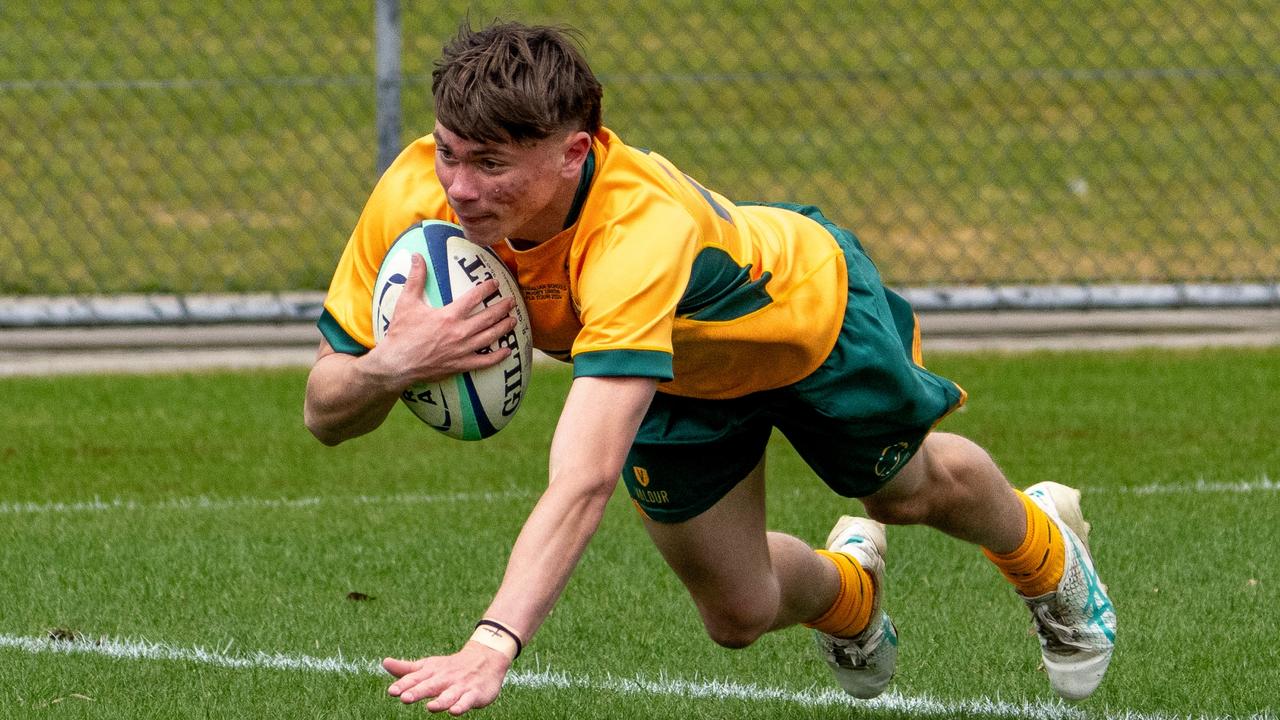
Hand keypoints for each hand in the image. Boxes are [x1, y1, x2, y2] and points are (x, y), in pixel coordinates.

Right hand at [370, 252, 517, 386]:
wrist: (397, 364)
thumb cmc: (401, 334)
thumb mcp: (406, 303)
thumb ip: (415, 279)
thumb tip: (416, 256)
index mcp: (449, 315)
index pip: (474, 298)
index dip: (487, 289)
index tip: (495, 284)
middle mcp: (460, 332)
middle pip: (488, 317)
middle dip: (502, 308)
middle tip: (512, 301)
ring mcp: (462, 350)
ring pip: (490, 337)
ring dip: (504, 327)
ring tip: (513, 320)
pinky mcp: (461, 365)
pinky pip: (484, 361)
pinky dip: (497, 357)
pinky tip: (507, 351)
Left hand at [384, 642, 510, 714]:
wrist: (486, 658)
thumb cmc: (450, 666)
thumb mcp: (429, 666)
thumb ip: (407, 669)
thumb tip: (384, 662)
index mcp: (431, 671)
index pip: (415, 678)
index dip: (403, 685)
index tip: (392, 691)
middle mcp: (445, 678)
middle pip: (430, 686)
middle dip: (418, 691)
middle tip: (405, 698)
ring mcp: (460, 686)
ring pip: (449, 695)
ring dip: (440, 701)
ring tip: (430, 707)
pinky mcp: (474, 693)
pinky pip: (467, 701)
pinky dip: (461, 705)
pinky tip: (454, 711)